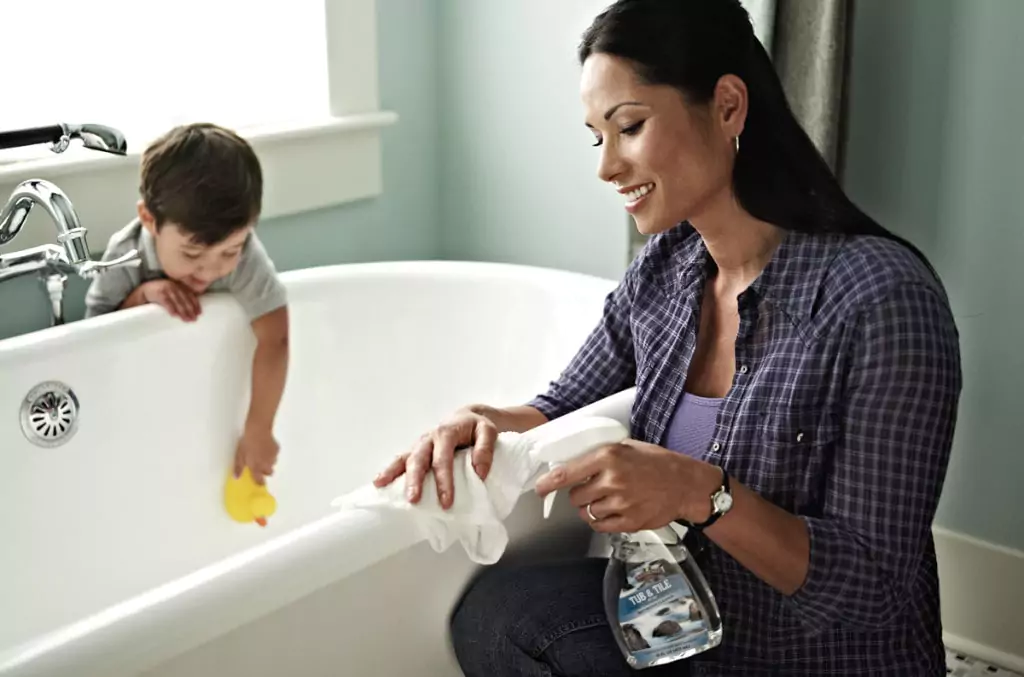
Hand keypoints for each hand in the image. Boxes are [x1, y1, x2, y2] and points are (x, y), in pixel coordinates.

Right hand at [141, 279, 200, 320]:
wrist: (143, 290)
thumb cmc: (160, 293)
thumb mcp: (172, 293)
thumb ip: (181, 297)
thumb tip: (192, 310)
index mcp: (179, 286)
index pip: (190, 295)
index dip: (195, 304)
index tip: (199, 313)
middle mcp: (174, 286)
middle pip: (185, 299)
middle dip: (190, 309)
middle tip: (194, 319)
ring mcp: (166, 289)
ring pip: (177, 301)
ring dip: (183, 311)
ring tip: (186, 319)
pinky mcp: (158, 293)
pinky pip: (166, 302)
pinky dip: (171, 308)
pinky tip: (174, 315)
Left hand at [234, 427, 279, 484]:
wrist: (258, 430)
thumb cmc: (247, 443)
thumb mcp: (239, 456)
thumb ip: (238, 468)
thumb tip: (236, 477)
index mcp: (256, 468)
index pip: (260, 481)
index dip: (260, 483)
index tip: (259, 482)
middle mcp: (266, 465)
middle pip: (269, 473)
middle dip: (265, 471)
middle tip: (259, 465)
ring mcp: (273, 457)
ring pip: (273, 463)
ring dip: (268, 461)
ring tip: (262, 453)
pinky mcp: (277, 449)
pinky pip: (275, 455)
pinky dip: (271, 453)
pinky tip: (265, 446)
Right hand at [373, 407, 498, 509]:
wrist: (468, 417)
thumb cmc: (477, 427)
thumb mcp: (488, 431)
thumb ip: (485, 449)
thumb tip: (480, 472)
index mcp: (446, 433)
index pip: (443, 459)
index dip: (443, 481)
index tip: (446, 502)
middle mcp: (429, 438)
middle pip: (419, 459)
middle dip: (415, 480)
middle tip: (413, 500)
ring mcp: (420, 444)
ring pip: (404, 457)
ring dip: (393, 472)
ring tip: (380, 486)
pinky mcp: (416, 450)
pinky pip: (400, 459)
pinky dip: (389, 470)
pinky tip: (379, 483)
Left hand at [534, 439, 719, 532]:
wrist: (685, 484)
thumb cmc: (655, 462)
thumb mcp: (626, 446)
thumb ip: (599, 455)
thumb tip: (570, 465)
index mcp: (608, 457)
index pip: (567, 473)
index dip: (549, 483)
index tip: (540, 489)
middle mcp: (612, 480)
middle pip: (575, 497)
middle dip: (578, 495)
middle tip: (592, 489)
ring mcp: (621, 503)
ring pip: (586, 513)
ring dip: (590, 508)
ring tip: (607, 499)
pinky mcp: (629, 522)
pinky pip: (601, 526)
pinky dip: (601, 521)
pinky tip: (613, 510)